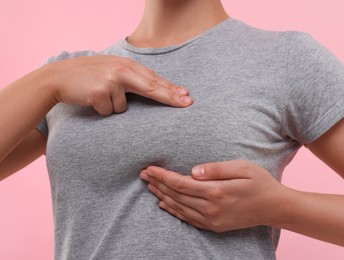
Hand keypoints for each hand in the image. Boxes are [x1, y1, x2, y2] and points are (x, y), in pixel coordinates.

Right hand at [45, 55, 191, 114]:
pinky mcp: (99, 92)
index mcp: (126, 64)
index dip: (171, 88)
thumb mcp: (110, 69)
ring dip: (113, 106)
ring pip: (123, 107)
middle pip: (151, 87)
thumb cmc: (88, 75)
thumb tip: (153, 87)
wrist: (58, 77)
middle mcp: (121, 71)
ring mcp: (110, 81)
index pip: (153, 78)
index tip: (186, 95)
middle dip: (170, 97)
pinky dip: (101, 110)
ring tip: (99, 95)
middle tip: (187, 103)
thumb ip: (130, 76)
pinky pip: (109, 111)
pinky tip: (91, 100)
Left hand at [140, 160, 288, 232]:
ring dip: (162, 196)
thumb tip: (193, 170)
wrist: (274, 207)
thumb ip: (216, 168)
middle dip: (158, 183)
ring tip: (150, 186)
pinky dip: (173, 211)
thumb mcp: (242, 167)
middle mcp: (210, 208)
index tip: (150, 168)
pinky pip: (187, 218)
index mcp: (216, 191)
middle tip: (143, 174)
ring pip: (179, 207)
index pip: (180, 183)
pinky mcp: (213, 225)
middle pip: (176, 195)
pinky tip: (164, 204)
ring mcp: (211, 219)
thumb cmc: (259, 183)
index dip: (162, 175)